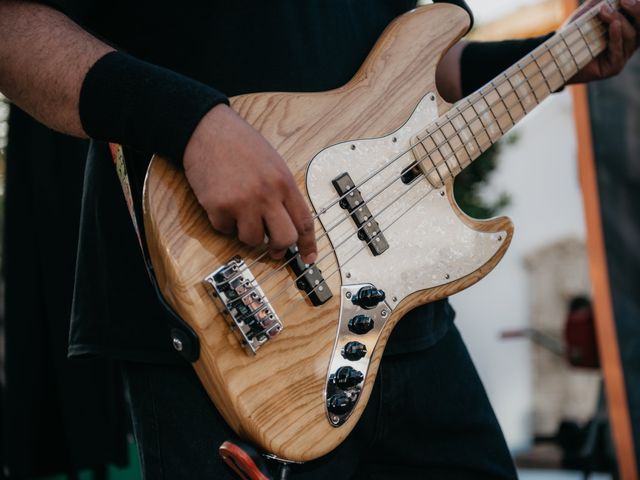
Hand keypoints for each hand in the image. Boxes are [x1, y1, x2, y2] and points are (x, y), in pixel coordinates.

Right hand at [183, 104, 316, 262]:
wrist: (207, 129)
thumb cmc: (240, 144)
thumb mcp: (273, 164)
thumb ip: (282, 192)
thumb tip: (288, 223)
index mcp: (284, 182)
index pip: (304, 221)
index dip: (308, 244)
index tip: (308, 258)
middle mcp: (267, 194)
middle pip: (284, 238)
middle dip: (279, 248)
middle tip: (272, 248)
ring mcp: (243, 202)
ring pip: (253, 240)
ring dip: (247, 233)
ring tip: (240, 214)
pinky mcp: (219, 207)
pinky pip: (226, 230)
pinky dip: (224, 223)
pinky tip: (222, 203)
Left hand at [569, 0, 638, 82]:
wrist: (557, 57)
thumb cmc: (572, 36)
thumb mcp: (587, 15)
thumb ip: (599, 2)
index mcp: (625, 31)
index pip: (638, 18)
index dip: (637, 7)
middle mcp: (626, 44)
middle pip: (639, 26)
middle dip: (636, 11)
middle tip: (624, 1)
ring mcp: (622, 57)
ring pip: (630, 36)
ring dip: (619, 20)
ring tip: (605, 11)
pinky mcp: (614, 68)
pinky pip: (619, 50)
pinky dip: (616, 36)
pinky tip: (614, 25)